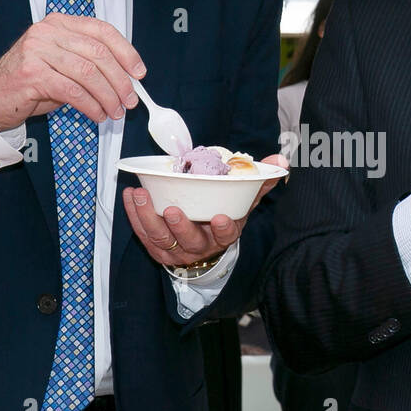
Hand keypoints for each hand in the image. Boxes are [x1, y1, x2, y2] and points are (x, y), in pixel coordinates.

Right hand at [0, 12, 144, 131]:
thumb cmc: (32, 81)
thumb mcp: (62, 64)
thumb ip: (89, 63)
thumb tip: (126, 80)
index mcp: (60, 23)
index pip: (102, 30)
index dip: (126, 52)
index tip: (139, 72)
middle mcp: (48, 32)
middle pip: (98, 53)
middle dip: (120, 80)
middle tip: (130, 100)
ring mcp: (37, 51)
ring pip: (88, 73)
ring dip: (108, 96)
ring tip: (115, 111)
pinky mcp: (32, 74)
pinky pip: (73, 91)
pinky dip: (91, 105)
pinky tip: (97, 114)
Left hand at [123, 154, 287, 268]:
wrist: (203, 245)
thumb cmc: (222, 215)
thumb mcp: (243, 201)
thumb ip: (260, 180)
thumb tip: (280, 161)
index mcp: (223, 234)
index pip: (227, 235)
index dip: (224, 228)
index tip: (221, 218)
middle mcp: (200, 246)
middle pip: (190, 240)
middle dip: (180, 226)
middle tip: (172, 210)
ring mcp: (176, 249)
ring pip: (160, 238)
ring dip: (148, 217)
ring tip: (141, 195)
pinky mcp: (156, 249)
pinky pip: (142, 233)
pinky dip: (134, 215)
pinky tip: (130, 195)